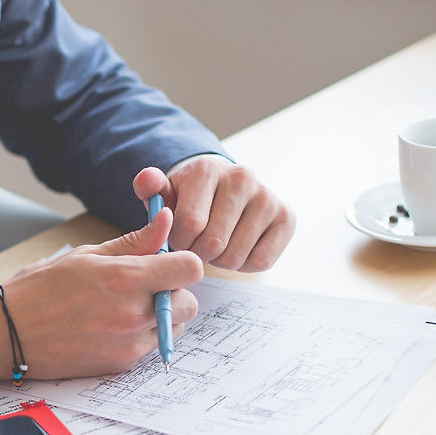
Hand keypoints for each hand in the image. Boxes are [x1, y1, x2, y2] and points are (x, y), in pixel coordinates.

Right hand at [0, 207, 202, 382]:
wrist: (6, 333)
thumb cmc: (40, 288)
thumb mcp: (87, 255)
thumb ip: (134, 242)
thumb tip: (165, 220)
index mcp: (126, 278)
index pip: (190, 269)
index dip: (183, 262)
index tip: (168, 262)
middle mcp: (133, 314)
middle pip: (190, 303)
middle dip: (175, 292)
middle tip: (148, 286)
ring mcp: (129, 343)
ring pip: (174, 329)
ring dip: (161, 317)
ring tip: (126, 307)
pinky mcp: (120, 365)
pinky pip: (150, 348)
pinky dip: (141, 336)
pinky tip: (111, 326)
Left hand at [133, 156, 294, 271]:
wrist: (223, 187)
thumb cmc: (189, 197)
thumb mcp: (165, 191)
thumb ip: (149, 186)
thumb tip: (148, 179)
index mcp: (207, 170)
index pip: (188, 225)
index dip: (178, 242)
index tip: (180, 236)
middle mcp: (242, 178)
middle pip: (212, 244)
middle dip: (198, 253)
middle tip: (198, 244)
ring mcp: (268, 197)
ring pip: (235, 257)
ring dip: (221, 260)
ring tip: (218, 243)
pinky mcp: (287, 217)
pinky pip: (261, 262)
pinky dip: (245, 264)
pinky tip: (238, 246)